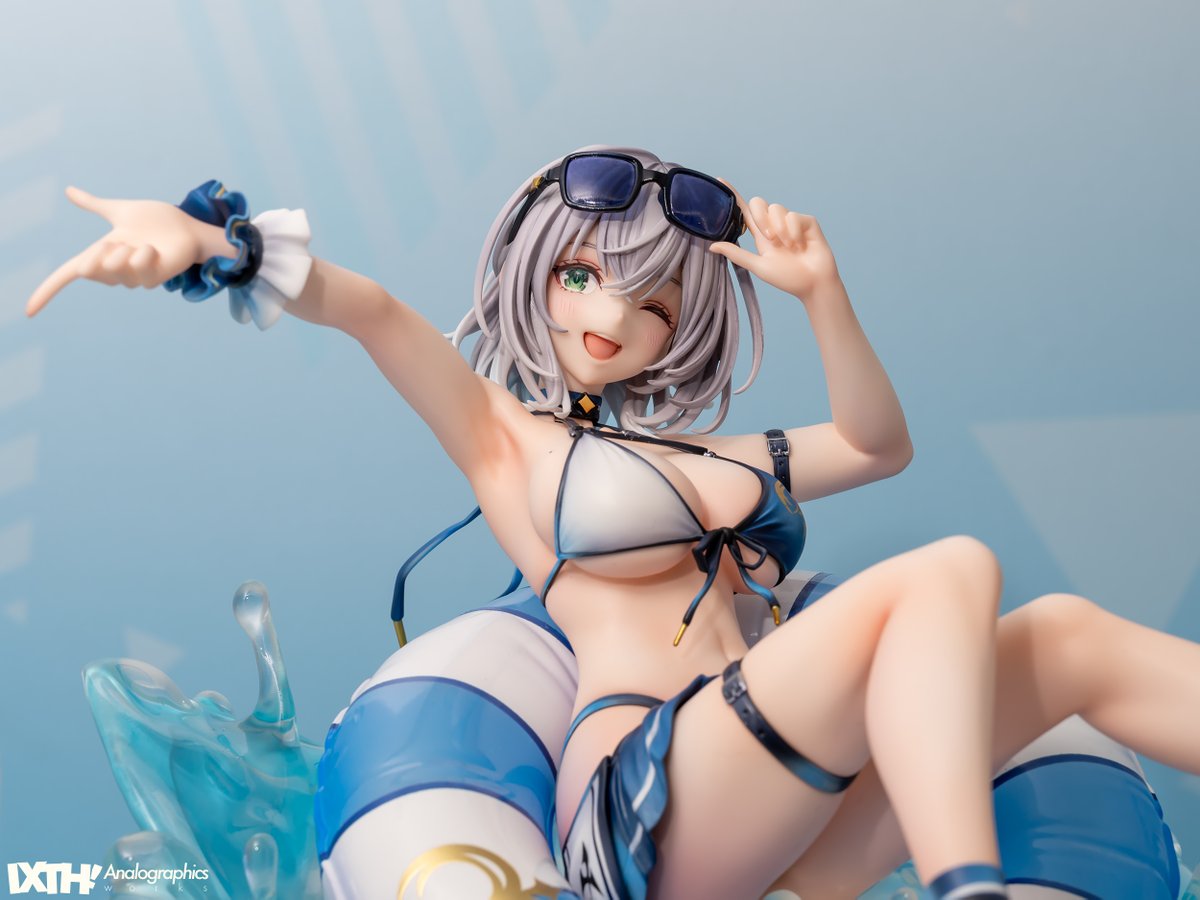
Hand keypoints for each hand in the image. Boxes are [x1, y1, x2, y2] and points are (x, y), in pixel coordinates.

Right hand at [25, 187, 228, 316]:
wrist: (186, 225)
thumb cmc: (156, 220)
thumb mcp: (119, 211)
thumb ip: (93, 204)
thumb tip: (68, 190)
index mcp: (100, 255)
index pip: (66, 275)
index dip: (46, 292)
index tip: (27, 312)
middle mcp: (114, 271)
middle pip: (90, 268)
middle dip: (103, 250)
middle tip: (123, 241)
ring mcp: (134, 279)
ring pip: (114, 268)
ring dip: (127, 250)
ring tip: (144, 244)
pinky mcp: (154, 281)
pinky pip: (138, 267)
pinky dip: (146, 252)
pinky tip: (156, 250)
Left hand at [708, 188, 839, 302]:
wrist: (814, 284)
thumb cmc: (788, 278)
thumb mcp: (759, 266)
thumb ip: (737, 254)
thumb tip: (712, 246)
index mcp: (761, 236)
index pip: (744, 212)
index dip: (734, 196)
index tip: (720, 181)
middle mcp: (775, 226)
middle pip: (758, 203)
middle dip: (760, 217)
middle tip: (770, 237)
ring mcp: (791, 222)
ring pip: (776, 208)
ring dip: (779, 229)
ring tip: (788, 246)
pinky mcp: (806, 221)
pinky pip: (793, 216)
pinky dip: (794, 232)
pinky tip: (800, 245)